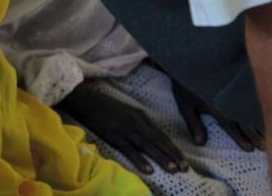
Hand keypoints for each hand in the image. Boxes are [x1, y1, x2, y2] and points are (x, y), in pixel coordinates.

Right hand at [58, 83, 187, 174]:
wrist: (87, 101)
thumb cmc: (105, 107)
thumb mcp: (127, 111)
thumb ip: (139, 123)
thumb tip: (150, 137)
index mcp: (141, 116)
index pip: (161, 135)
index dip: (173, 148)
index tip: (183, 159)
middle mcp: (137, 123)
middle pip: (158, 141)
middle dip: (173, 155)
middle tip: (185, 168)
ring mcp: (126, 130)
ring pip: (148, 146)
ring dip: (162, 158)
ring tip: (173, 170)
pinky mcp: (115, 136)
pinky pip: (130, 150)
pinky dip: (140, 160)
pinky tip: (148, 169)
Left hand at [171, 77, 262, 151]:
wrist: (187, 58)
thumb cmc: (184, 84)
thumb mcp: (184, 105)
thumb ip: (193, 124)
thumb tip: (200, 144)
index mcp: (214, 104)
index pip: (229, 124)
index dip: (239, 137)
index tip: (249, 149)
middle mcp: (226, 97)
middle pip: (243, 118)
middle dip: (255, 134)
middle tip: (265, 147)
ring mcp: (233, 87)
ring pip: (250, 107)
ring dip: (259, 121)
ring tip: (270, 133)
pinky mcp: (236, 80)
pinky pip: (250, 94)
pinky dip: (259, 106)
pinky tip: (268, 113)